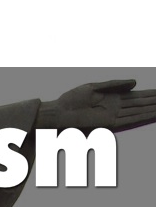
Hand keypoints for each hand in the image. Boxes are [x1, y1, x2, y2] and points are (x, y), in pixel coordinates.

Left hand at [38, 79, 155, 132]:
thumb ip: (114, 84)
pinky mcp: (110, 123)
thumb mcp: (94, 87)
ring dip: (152, 110)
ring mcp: (114, 115)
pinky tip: (153, 114)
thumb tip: (135, 83)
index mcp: (112, 97)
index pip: (136, 96)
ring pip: (139, 112)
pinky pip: (130, 120)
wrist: (59, 112)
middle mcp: (116, 107)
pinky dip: (143, 117)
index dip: (149, 95)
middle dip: (154, 102)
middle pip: (140, 104)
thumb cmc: (72, 99)